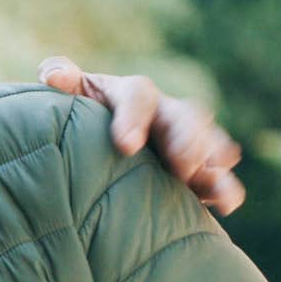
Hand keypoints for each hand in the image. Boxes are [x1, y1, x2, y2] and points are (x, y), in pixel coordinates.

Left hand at [37, 55, 245, 215]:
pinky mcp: (198, 173)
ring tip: (209, 182)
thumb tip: (54, 75)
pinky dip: (226, 189)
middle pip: (186, 116)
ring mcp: (187, 142)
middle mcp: (165, 114)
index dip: (134, 117)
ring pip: (211, 142)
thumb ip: (62, 80)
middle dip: (188, 139)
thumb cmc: (79, 123)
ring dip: (213, 161)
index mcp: (131, 96)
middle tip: (182, 165)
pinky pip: (222, 176)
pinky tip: (222, 206)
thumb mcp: (69, 101)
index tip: (126, 145)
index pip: (138, 95)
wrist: (93, 155)